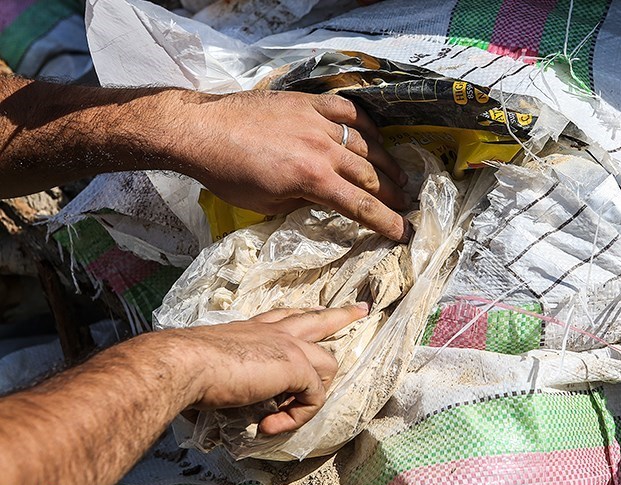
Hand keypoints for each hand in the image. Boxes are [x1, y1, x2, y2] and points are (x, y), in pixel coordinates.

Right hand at [168, 303, 368, 434]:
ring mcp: (289, 346)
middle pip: (318, 320)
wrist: (183, 365)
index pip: (284, 316)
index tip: (320, 308)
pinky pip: (314, 396)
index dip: (302, 314)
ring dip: (314, 394)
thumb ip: (226, 378)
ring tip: (285, 417)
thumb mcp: (212, 369)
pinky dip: (296, 416)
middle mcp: (273, 331)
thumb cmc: (185, 369)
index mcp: (251, 329)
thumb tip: (215, 397)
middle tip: (362, 310)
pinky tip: (271, 425)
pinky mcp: (297, 366)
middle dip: (342, 316)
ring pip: (328, 362)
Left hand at [184, 90, 411, 241]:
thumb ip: (303, 202)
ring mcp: (317, 122)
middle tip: (405, 204)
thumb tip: (325, 202)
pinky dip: (365, 123)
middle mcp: (322, 150)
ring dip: (385, 162)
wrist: (202, 131)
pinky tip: (374, 134)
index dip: (387, 222)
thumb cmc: (228, 176)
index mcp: (312, 181)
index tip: (404, 233)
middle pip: (370, 175)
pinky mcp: (307, 103)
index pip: (361, 206)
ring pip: (365, 144)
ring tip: (398, 174)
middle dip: (392, 194)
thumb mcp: (268, 204)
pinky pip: (347, 110)